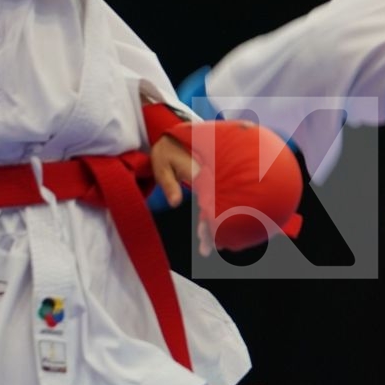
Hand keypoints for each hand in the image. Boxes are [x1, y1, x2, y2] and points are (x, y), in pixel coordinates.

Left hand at [149, 134, 214, 255]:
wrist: (177, 135)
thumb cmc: (167, 151)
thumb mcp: (162, 164)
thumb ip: (168, 183)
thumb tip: (175, 203)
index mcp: (202, 173)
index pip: (210, 200)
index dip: (210, 220)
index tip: (205, 237)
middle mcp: (214, 177)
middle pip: (221, 206)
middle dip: (216, 228)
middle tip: (210, 249)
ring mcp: (216, 180)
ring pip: (222, 205)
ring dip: (219, 225)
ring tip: (211, 246)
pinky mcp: (214, 183)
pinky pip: (220, 201)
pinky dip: (219, 215)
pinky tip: (213, 230)